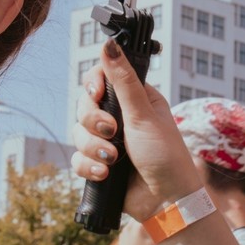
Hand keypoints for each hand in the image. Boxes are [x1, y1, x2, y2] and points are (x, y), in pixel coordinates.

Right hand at [73, 39, 200, 221]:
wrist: (167, 201)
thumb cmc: (165, 154)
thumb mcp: (143, 114)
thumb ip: (123, 80)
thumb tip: (109, 43)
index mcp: (134, 98)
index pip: (101, 78)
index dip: (93, 84)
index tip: (97, 93)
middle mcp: (120, 116)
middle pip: (84, 105)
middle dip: (93, 121)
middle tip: (112, 132)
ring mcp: (108, 141)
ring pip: (78, 133)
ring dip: (92, 147)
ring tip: (113, 159)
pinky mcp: (100, 164)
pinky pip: (78, 159)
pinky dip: (89, 167)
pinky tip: (105, 174)